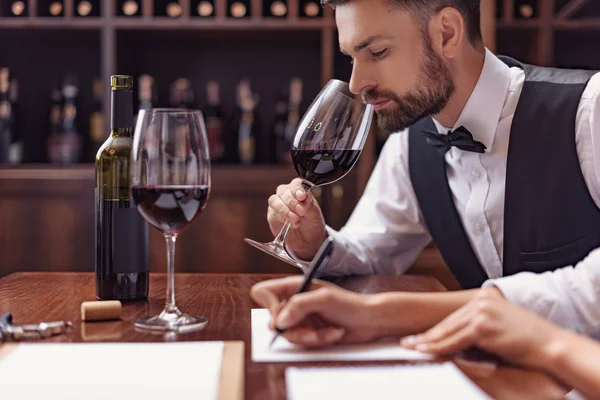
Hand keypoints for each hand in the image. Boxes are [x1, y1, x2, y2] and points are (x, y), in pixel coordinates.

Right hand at [250, 276, 377, 347]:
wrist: (369, 321)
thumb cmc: (350, 304)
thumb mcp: (324, 299)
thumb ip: (298, 306)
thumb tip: (278, 321)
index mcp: (294, 286)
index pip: (263, 292)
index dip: (268, 305)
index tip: (283, 315)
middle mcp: (294, 302)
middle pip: (274, 320)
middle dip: (295, 329)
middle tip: (311, 329)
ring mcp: (300, 319)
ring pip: (288, 335)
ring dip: (310, 336)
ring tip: (328, 331)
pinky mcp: (308, 333)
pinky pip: (302, 343)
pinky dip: (319, 340)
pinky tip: (333, 333)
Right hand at [268, 178, 326, 259]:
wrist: (308, 240)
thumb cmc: (312, 224)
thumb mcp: (315, 215)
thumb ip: (309, 205)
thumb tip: (304, 197)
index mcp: (300, 191)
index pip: (296, 184)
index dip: (297, 188)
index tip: (302, 196)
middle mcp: (287, 195)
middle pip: (283, 191)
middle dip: (292, 202)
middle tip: (301, 212)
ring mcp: (278, 204)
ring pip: (274, 200)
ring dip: (285, 210)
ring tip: (295, 219)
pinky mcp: (273, 215)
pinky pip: (273, 213)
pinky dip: (282, 218)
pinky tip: (292, 223)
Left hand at [401, 288, 561, 368]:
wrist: (549, 344)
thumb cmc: (528, 338)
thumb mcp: (501, 323)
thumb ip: (480, 325)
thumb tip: (458, 337)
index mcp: (484, 297)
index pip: (454, 316)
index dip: (436, 328)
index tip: (420, 335)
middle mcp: (480, 301)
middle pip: (447, 322)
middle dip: (427, 335)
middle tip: (408, 342)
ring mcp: (481, 312)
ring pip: (448, 331)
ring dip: (428, 342)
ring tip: (412, 348)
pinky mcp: (482, 327)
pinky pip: (455, 341)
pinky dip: (439, 348)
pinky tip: (427, 351)